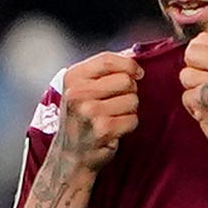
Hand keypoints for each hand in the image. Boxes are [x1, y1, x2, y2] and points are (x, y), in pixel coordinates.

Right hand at [44, 48, 141, 177]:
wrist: (70, 155)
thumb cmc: (80, 118)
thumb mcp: (82, 89)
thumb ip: (104, 70)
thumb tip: (134, 53)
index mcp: (72, 78)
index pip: (108, 60)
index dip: (129, 64)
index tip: (138, 73)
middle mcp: (78, 93)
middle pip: (125, 80)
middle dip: (129, 91)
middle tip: (117, 102)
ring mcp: (89, 112)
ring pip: (133, 100)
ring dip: (129, 109)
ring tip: (113, 117)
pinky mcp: (103, 129)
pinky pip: (133, 119)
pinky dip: (129, 125)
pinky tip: (114, 129)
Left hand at [178, 28, 207, 164]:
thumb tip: (198, 41)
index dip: (200, 52)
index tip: (206, 66)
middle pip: (192, 50)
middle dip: (192, 67)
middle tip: (204, 83)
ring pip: (185, 75)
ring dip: (193, 90)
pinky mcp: (203, 99)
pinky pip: (185, 96)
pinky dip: (193, 108)